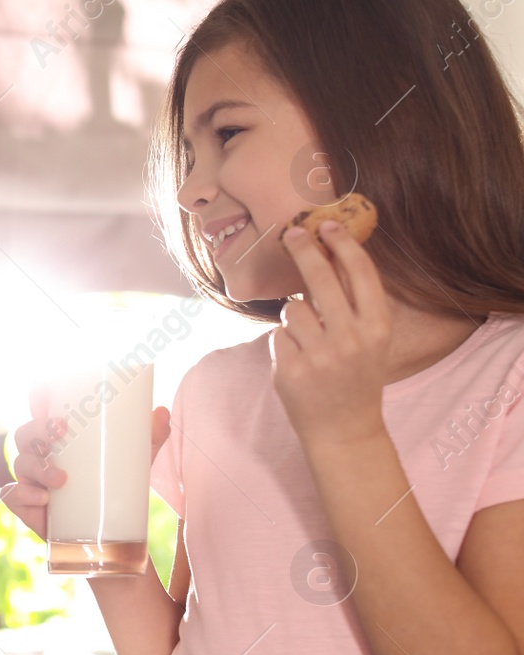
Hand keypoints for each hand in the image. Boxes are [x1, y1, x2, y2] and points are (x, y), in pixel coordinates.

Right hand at [0, 387, 170, 537]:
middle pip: (25, 434)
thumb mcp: (135, 461)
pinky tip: (43, 499)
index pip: (38, 409)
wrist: (106, 535)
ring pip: (21, 463)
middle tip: (60, 430)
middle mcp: (38, 454)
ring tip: (62, 479)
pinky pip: (13, 496)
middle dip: (38, 428)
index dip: (35, 394)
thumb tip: (162, 411)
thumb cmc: (113, 487)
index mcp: (57, 438)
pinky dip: (24, 495)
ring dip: (38, 468)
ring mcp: (29, 479)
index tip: (45, 390)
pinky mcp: (26, 505)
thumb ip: (150, 436)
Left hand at [273, 220, 391, 445]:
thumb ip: (353, 304)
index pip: (360, 273)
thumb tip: (330, 256)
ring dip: (294, 318)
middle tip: (291, 232)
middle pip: (320, 279)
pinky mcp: (292, 369)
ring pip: (292, 309)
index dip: (343, 245)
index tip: (327, 225)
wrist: (344, 429)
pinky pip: (277, 335)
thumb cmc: (355, 377)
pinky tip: (299, 362)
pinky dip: (284, 343)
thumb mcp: (370, 341)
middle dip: (304, 250)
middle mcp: (352, 338)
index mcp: (377, 327)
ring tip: (309, 342)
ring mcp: (320, 355)